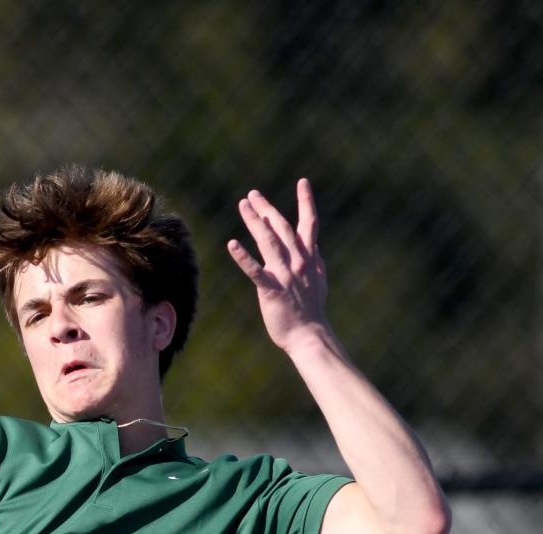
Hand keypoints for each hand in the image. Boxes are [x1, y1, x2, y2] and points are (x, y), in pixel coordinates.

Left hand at [227, 179, 330, 352]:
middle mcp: (298, 262)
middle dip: (267, 209)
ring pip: (268, 242)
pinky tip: (232, 243)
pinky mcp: (271, 289)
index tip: (303, 181)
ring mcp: (285, 274)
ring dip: (255, 221)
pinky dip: (243, 256)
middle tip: (252, 194)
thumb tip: (314, 249)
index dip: (307, 201)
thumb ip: (315, 261)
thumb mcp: (318, 280)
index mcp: (309, 258)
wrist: (309, 334)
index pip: (309, 224)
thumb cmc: (311, 309)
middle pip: (281, 228)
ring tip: (243, 205)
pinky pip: (255, 270)